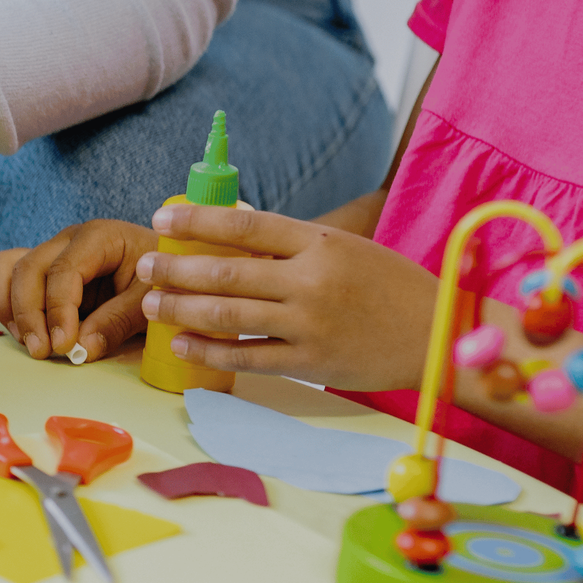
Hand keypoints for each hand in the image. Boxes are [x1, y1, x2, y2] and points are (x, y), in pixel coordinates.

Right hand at [0, 220, 161, 362]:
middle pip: (28, 269)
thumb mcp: (150, 301)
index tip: (63, 345)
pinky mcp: (43, 272)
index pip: (64, 270)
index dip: (58, 309)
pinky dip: (8, 306)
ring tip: (32, 343)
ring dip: (12, 310)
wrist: (167, 272)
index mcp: (98, 237)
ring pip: (9, 270)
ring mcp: (51, 254)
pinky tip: (27, 333)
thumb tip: (82, 348)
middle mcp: (68, 241)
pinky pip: (8, 277)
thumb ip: (118, 322)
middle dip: (29, 314)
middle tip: (43, 351)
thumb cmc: (161, 280)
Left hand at [133, 203, 437, 389]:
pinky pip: (245, 357)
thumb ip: (293, 245)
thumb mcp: (346, 249)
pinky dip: (207, 351)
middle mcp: (312, 281)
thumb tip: (230, 231)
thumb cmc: (387, 287)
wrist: (437, 334)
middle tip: (145, 265)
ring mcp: (309, 324)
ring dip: (181, 308)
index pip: (247, 224)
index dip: (198, 220)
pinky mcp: (309, 363)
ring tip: (151, 303)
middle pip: (226, 271)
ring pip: (228, 314)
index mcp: (321, 243)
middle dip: (176, 269)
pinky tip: (181, 343)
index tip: (163, 219)